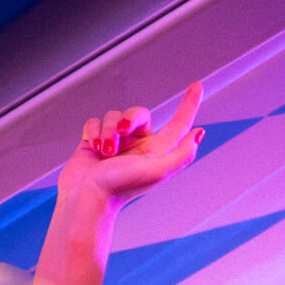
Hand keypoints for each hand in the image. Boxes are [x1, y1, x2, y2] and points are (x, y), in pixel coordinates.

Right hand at [59, 82, 205, 205]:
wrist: (86, 197)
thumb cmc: (120, 188)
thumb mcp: (158, 171)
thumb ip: (181, 154)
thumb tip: (199, 134)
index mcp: (157, 151)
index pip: (178, 123)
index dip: (189, 104)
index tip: (197, 86)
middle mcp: (138, 145)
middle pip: (139, 113)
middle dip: (128, 118)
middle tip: (121, 133)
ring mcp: (116, 143)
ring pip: (114, 116)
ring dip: (107, 131)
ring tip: (104, 152)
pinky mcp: (95, 141)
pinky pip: (96, 121)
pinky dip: (93, 132)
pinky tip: (92, 147)